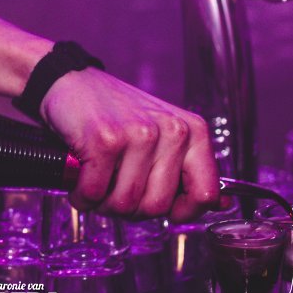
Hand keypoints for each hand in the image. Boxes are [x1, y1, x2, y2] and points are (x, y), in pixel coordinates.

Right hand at [40, 68, 219, 221]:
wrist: (71, 81)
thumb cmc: (115, 113)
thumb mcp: (163, 134)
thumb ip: (189, 169)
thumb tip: (221, 203)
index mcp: (193, 131)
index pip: (205, 194)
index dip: (181, 211)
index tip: (163, 206)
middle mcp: (172, 130)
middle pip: (156, 207)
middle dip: (129, 207)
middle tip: (114, 185)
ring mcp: (139, 134)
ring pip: (124, 205)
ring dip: (101, 202)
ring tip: (96, 178)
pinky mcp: (104, 140)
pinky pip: (94, 194)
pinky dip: (81, 195)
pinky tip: (79, 176)